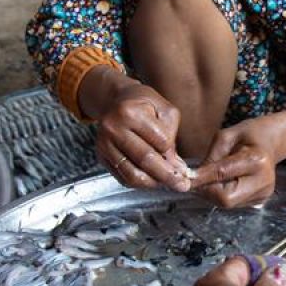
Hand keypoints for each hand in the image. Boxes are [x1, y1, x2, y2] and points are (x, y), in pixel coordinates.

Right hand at [82, 67, 192, 192]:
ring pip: (132, 174)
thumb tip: (177, 167)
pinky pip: (123, 177)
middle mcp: (113, 128)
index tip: (184, 165)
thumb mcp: (163, 109)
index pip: (160, 141)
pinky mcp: (101, 156)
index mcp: (130, 112)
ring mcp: (104, 144)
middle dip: (167, 176)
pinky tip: (152, 180)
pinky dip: (140, 183)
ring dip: (153, 183)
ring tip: (167, 183)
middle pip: (145, 160)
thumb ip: (172, 135)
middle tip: (182, 185)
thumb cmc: (143, 104)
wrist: (114, 100)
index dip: (173, 154)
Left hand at [191, 109, 285, 207]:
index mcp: (257, 159)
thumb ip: (211, 157)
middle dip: (208, 190)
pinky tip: (227, 181)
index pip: (222, 174)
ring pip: (228, 203)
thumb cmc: (248, 135)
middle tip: (199, 179)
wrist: (271, 142)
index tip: (184, 179)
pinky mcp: (261, 200)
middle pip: (226, 198)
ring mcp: (264, 193)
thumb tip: (194, 178)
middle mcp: (264, 180)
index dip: (202, 178)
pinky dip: (224, 194)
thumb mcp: (226, 136)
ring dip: (214, 193)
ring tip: (214, 177)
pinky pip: (234, 203)